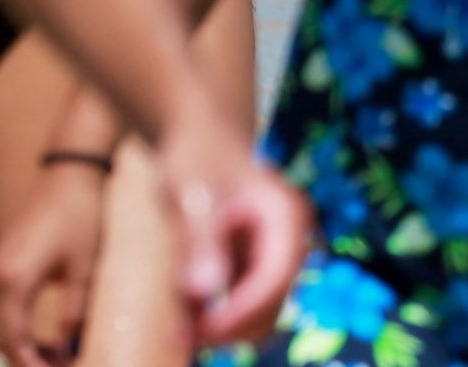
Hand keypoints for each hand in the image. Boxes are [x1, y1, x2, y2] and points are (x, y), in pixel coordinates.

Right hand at [0, 155, 109, 366]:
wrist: (70, 170)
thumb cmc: (81, 213)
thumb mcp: (87, 267)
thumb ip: (76, 311)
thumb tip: (70, 346)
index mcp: (14, 276)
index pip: (12, 338)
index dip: (29, 365)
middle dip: (20, 360)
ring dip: (17, 345)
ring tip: (50, 362)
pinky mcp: (6, 259)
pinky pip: (1, 304)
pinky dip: (16, 327)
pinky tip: (45, 338)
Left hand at [159, 124, 309, 351]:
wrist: (193, 132)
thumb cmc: (194, 152)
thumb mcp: (191, 191)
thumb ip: (199, 238)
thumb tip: (204, 289)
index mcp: (286, 218)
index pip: (273, 280)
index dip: (241, 311)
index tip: (203, 329)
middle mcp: (288, 240)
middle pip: (270, 304)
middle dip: (230, 325)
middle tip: (182, 336)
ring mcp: (273, 254)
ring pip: (255, 309)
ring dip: (221, 323)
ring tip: (178, 327)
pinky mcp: (254, 261)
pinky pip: (240, 298)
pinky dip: (215, 310)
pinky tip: (184, 312)